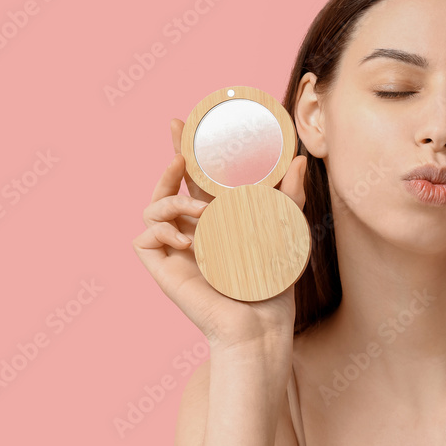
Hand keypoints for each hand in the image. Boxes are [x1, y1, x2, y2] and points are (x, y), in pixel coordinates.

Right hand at [132, 118, 308, 352]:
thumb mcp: (285, 231)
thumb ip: (290, 195)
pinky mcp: (163, 267)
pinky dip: (163, 230)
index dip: (186, 149)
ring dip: (171, 198)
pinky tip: (189, 239)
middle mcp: (192, 229)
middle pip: (169, 184)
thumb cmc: (273, 283)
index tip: (184, 122)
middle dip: (170, 158)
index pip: (196, 177)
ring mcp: (175, 248)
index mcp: (217, 219)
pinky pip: (145, 236)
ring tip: (199, 208)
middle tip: (179, 143)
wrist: (261, 322)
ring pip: (153, 207)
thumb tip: (300, 160)